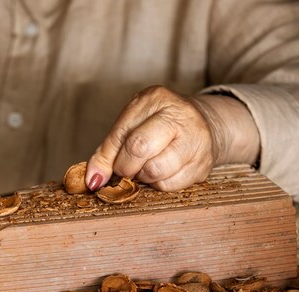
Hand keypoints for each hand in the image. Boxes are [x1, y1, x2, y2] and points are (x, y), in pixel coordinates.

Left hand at [86, 85, 259, 191]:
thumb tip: (92, 181)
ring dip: (144, 178)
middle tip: (127, 170)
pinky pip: (170, 185)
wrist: (206, 126)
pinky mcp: (203, 165)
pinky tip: (164, 173)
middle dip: (126, 167)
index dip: (107, 159)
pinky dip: (160, 185)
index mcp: (155, 99)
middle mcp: (179, 115)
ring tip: (147, 168)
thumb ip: (109, 151)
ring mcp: (195, 140)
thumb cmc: (159, 127)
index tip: (96, 179)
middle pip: (139, 148)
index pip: (122, 133)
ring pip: (155, 171)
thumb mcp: (132, 126)